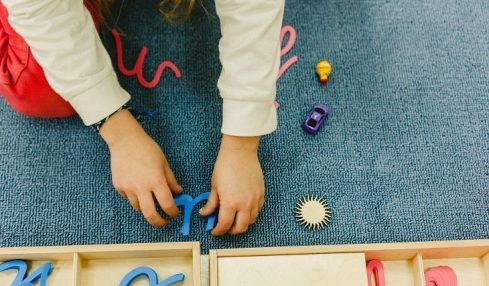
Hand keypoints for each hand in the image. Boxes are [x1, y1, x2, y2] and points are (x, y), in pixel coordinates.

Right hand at [100, 109, 181, 226]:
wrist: (125, 140)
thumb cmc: (147, 149)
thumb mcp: (164, 162)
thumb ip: (171, 180)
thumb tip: (178, 192)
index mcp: (155, 180)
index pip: (167, 204)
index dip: (173, 212)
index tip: (175, 213)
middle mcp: (141, 187)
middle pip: (150, 214)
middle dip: (159, 222)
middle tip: (164, 222)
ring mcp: (128, 188)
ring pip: (138, 208)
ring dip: (146, 208)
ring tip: (151, 201)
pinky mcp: (118, 187)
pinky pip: (128, 198)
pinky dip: (135, 198)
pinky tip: (137, 188)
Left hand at [200, 135, 264, 235]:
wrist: (240, 152)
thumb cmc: (226, 166)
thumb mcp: (214, 186)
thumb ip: (211, 203)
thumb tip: (205, 213)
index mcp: (230, 203)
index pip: (224, 225)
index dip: (218, 231)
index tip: (214, 230)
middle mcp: (245, 205)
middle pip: (240, 228)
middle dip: (231, 231)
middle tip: (224, 228)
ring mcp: (255, 200)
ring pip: (251, 221)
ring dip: (242, 224)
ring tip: (234, 220)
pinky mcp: (261, 194)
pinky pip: (258, 211)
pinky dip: (251, 215)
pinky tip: (244, 210)